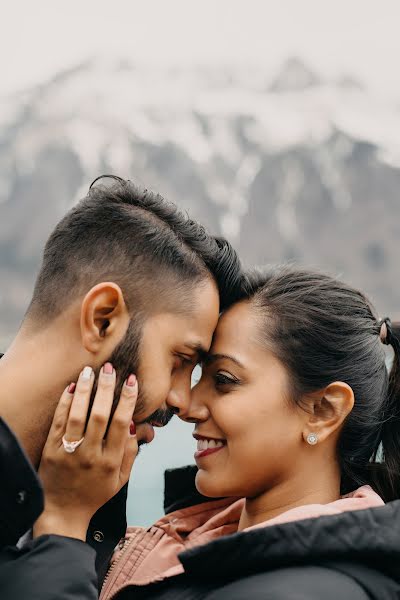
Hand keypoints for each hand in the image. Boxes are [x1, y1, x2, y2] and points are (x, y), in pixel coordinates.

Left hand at [34, 364, 137, 540]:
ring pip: (77, 415)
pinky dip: (64, 403)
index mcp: (111, 461)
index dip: (127, 399)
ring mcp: (70, 453)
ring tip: (89, 371)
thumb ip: (129, 452)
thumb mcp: (121, 480)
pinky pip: (58, 422)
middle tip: (110, 368)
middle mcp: (91, 455)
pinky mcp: (52, 451)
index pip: (121, 423)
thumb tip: (132, 425)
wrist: (63, 513)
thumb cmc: (95, 494)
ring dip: (85, 391)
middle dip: (107, 388)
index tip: (131, 381)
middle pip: (100, 415)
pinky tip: (71, 388)